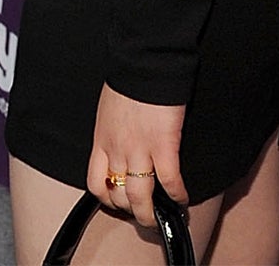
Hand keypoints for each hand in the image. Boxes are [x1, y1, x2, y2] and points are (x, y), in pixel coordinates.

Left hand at [87, 84, 188, 228]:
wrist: (144, 59)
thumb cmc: (129, 77)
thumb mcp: (109, 107)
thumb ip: (113, 128)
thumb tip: (121, 139)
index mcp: (102, 139)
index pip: (96, 181)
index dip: (107, 197)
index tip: (118, 201)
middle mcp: (117, 149)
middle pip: (118, 196)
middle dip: (130, 212)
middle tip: (142, 216)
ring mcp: (139, 149)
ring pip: (139, 197)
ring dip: (150, 213)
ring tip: (160, 218)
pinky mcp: (163, 145)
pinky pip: (169, 181)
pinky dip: (177, 195)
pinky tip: (182, 198)